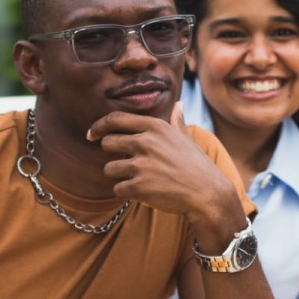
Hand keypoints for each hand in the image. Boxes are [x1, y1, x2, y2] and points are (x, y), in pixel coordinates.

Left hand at [89, 111, 237, 226]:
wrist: (207, 193)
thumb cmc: (197, 165)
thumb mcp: (186, 138)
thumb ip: (176, 121)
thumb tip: (179, 105)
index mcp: (155, 127)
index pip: (115, 119)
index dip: (99, 126)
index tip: (91, 134)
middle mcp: (145, 142)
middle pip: (107, 143)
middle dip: (112, 154)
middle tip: (127, 162)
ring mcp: (141, 165)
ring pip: (109, 169)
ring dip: (120, 176)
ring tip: (140, 179)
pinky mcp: (138, 187)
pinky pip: (118, 189)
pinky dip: (127, 192)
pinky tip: (144, 192)